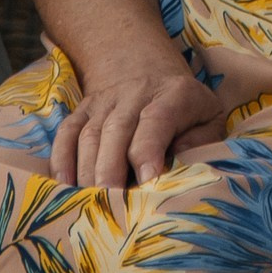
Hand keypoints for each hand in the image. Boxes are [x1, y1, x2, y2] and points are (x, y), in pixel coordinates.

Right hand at [50, 56, 224, 189]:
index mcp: (174, 94)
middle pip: (117, 130)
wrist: (149, 69)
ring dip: (87, 170)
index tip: (148, 182)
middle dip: (111, 168)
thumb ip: (202, 140)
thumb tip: (179, 159)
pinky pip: (66, 133)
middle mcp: (135, 93)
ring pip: (90, 134)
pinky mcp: (83, 110)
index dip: (149, 151)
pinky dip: (61, 159)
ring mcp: (105, 101)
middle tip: (111, 202)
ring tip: (89, 203)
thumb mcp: (210, 117)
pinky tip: (63, 185)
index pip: (157, 120)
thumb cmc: (187, 109)